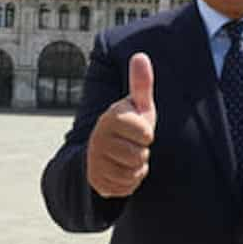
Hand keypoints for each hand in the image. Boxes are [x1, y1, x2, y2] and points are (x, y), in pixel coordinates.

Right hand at [86, 53, 155, 197]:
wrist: (105, 152)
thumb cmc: (129, 125)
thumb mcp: (138, 106)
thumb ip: (141, 83)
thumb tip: (140, 55)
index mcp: (111, 117)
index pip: (145, 132)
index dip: (147, 133)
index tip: (139, 129)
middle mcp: (98, 138)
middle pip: (139, 155)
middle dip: (142, 153)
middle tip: (132, 145)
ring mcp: (95, 160)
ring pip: (133, 172)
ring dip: (137, 168)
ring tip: (128, 156)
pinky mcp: (96, 181)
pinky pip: (125, 187)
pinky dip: (129, 182)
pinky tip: (122, 170)